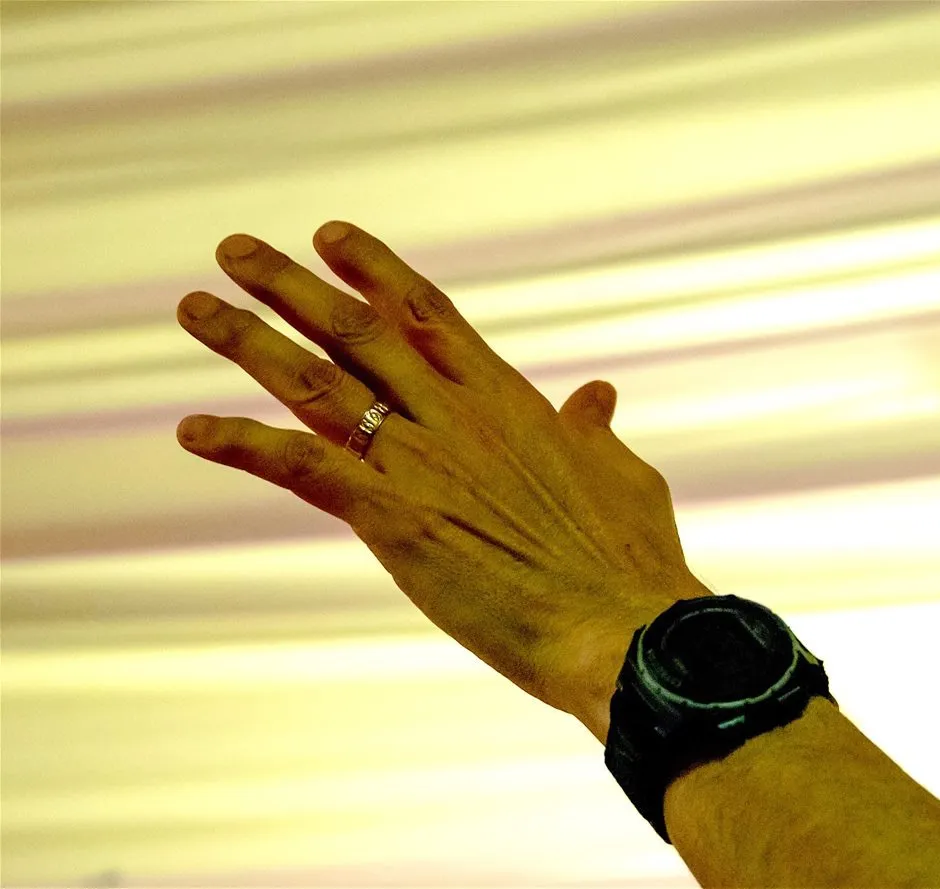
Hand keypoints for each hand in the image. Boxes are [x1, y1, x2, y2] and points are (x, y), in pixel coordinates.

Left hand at [175, 221, 711, 740]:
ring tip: (195, 307)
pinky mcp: (393, 521)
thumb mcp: (620, 475)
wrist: (622, 628)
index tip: (329, 236)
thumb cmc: (630, 559)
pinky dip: (244, 444)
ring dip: (249, 340)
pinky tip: (193, 429)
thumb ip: (594, 429)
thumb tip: (596, 394)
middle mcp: (453, 415)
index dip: (372, 268)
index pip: (424, 311)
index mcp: (504, 398)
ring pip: (316, 384)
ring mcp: (420, 463)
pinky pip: (303, 468)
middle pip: (355, 330)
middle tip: (235, 251)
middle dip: (288, 285)